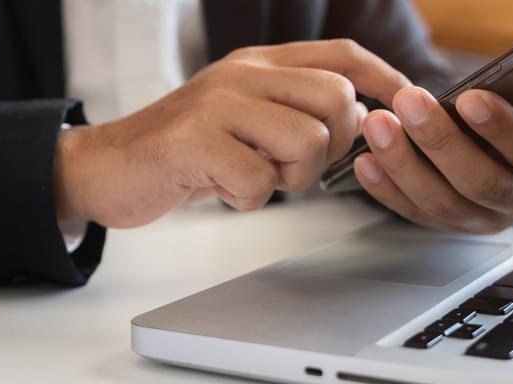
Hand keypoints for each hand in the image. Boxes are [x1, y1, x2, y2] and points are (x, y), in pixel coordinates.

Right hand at [54, 39, 410, 227]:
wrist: (106, 166)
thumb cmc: (183, 151)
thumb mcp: (243, 120)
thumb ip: (296, 112)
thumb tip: (363, 117)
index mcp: (257, 64)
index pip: (340, 54)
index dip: (384, 77)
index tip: (406, 104)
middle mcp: (240, 73)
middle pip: (336, 99)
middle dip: (330, 147)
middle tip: (292, 168)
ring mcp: (216, 103)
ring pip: (305, 141)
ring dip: (289, 178)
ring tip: (252, 179)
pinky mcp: (193, 141)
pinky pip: (259, 180)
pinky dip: (246, 199)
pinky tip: (219, 190)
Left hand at [353, 63, 512, 233]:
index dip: (503, 129)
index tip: (471, 99)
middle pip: (481, 181)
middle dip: (440, 141)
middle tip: (407, 103)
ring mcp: (484, 217)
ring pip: (442, 202)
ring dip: (404, 164)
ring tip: (378, 124)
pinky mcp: (448, 222)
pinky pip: (414, 213)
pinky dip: (386, 189)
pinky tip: (365, 160)